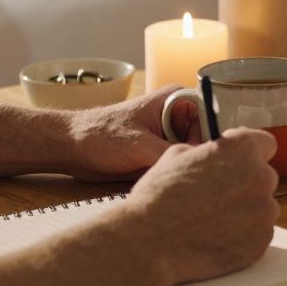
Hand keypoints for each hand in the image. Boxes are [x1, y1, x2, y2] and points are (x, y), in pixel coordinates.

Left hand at [67, 85, 201, 181]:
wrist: (71, 148)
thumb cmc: (99, 136)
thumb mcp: (140, 147)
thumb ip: (174, 154)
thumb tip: (201, 166)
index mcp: (176, 100)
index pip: (213, 117)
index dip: (215, 139)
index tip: (210, 160)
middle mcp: (176, 116)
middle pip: (207, 139)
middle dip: (200, 159)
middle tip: (195, 177)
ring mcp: (169, 135)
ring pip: (192, 154)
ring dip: (187, 169)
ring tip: (180, 183)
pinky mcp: (159, 153)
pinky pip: (177, 165)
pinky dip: (176, 175)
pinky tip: (170, 185)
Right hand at [125, 128, 279, 284]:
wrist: (150, 242)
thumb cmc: (158, 198)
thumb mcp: (175, 157)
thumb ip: (205, 152)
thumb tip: (210, 157)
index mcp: (242, 149)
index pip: (264, 143)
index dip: (249, 153)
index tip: (237, 161)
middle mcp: (261, 177)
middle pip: (262, 178)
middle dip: (243, 185)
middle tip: (216, 197)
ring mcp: (264, 213)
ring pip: (261, 209)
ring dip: (243, 212)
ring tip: (210, 221)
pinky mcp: (261, 242)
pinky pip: (257, 235)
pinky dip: (241, 238)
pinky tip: (214, 239)